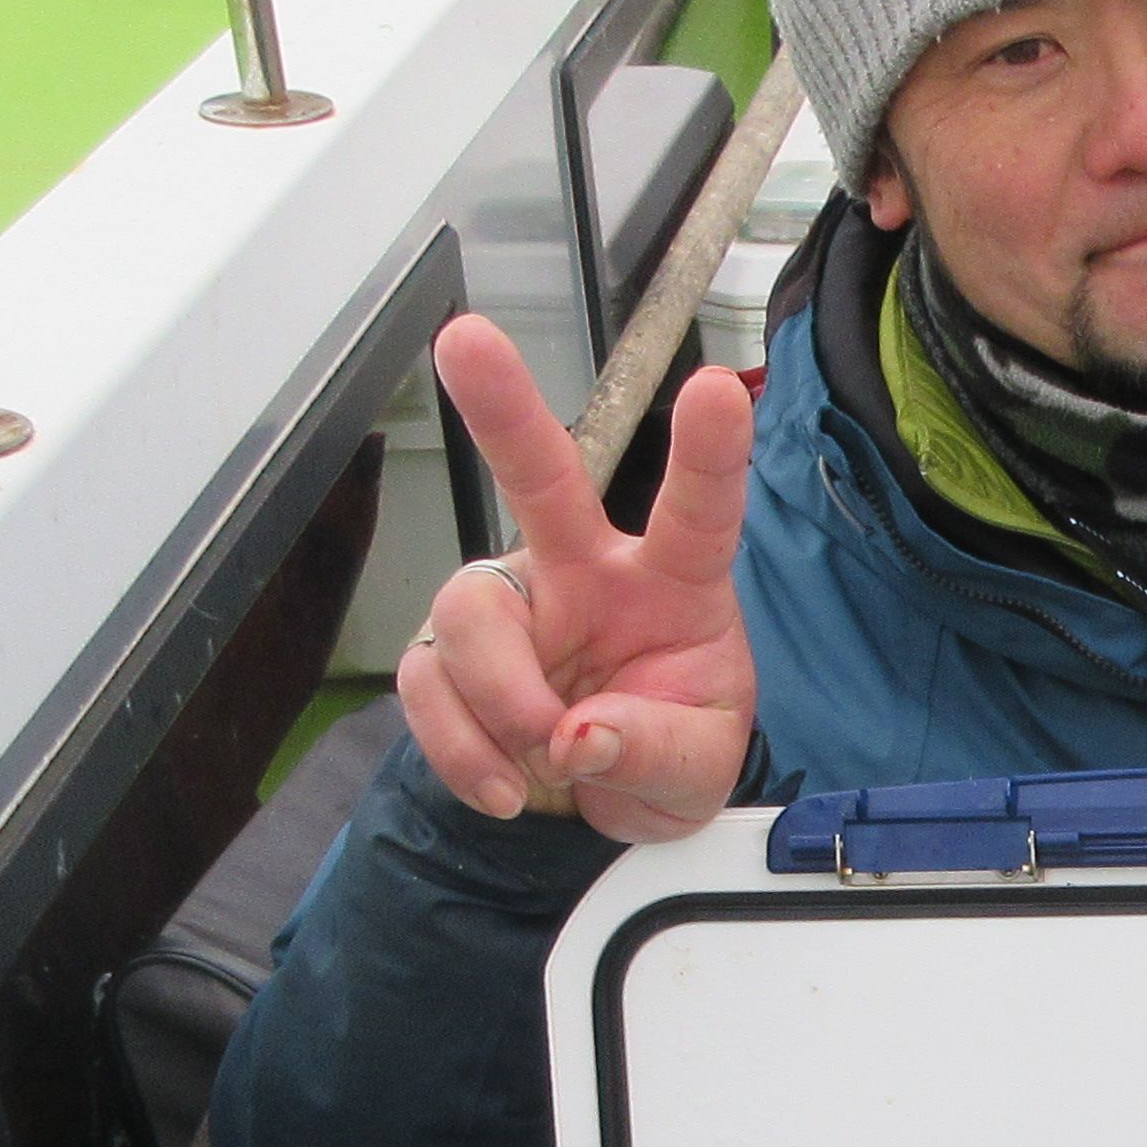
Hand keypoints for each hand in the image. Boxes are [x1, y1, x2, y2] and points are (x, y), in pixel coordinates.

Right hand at [397, 314, 758, 841]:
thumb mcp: (697, 774)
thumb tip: (579, 736)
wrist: (605, 806)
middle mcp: (585, 569)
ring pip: (469, 611)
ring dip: (501, 702)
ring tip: (544, 762)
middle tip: (462, 341)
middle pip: (540, 477)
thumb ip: (654, 752)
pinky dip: (460, 747)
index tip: (718, 388)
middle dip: (502, 409)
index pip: (697, 512)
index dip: (709, 453)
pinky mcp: (449, 651)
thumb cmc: (667, 750)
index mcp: (675, 580)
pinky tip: (505, 787)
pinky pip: (427, 679)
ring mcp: (512, 603)